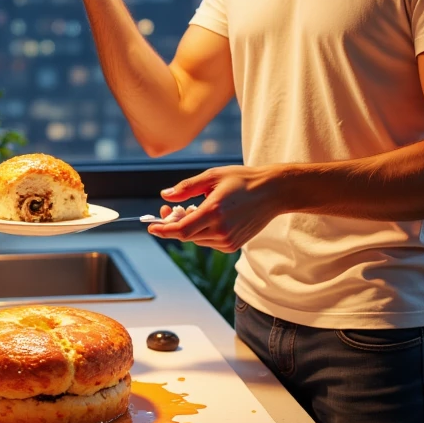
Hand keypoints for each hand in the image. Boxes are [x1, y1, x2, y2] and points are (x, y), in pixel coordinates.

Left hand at [145, 165, 288, 251]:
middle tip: (169, 210)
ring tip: (194, 208)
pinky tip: (210, 216)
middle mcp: (220, 230)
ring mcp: (228, 240)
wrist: (272, 193)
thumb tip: (165, 195)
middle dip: (173, 225)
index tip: (151, 226)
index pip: (180, 230)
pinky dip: (202, 231)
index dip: (163, 230)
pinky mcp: (233, 246)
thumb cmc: (243, 180)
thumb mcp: (213, 176)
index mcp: (214, 212)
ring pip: (196, 239)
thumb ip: (186, 188)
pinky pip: (208, 241)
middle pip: (186, 235)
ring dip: (189, 227)